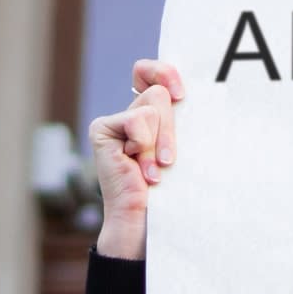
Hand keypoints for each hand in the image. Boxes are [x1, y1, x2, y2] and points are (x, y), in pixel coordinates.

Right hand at [90, 59, 184, 258]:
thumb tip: (189, 96)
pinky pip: (137, 120)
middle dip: (171, 128)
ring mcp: (115, 122)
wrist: (147, 222)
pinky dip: (146, 146)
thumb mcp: (183, 148)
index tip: (182, 95)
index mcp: (150, 114)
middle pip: (159, 92)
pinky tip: (142, 172)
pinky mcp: (102, 130)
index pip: (148, 72)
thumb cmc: (172, 191)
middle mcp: (130, 114)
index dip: (164, 72)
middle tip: (170, 160)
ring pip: (152, 105)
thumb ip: (182, 119)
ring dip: (161, 141)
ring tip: (155, 170)